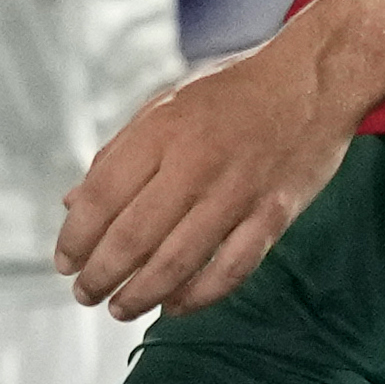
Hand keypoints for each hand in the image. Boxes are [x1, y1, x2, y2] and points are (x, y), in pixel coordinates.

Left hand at [55, 30, 358, 320]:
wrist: (318, 75)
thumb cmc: (235, 89)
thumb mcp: (167, 103)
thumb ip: (118, 153)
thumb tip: (71, 204)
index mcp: (164, 128)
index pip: (100, 197)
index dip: (75, 239)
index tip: (66, 263)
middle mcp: (197, 160)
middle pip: (131, 237)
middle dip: (99, 276)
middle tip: (86, 293)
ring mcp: (239, 190)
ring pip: (176, 262)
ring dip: (139, 296)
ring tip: (120, 308)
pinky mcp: (275, 212)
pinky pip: (230, 269)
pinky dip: (198, 296)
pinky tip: (175, 305)